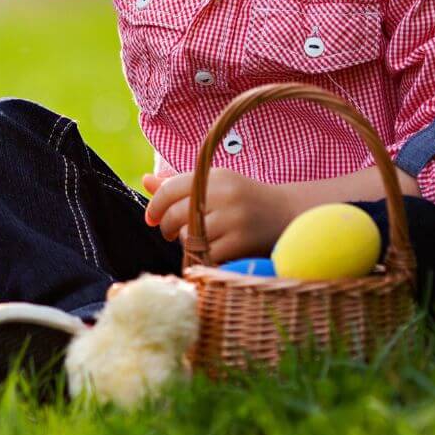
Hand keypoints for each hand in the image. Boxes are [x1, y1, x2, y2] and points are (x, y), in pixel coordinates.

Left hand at [141, 167, 296, 263]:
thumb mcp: (215, 186)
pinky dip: (204, 258)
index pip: (169, 189)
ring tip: (200, 240)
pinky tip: (211, 254)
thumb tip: (145, 180)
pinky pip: (206, 255)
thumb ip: (179, 184)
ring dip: (188, 243)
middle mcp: (224, 194)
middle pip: (175, 215)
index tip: (152, 218)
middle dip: (167, 227)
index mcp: (215, 176)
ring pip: (189, 237)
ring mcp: (234, 219)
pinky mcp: (242, 242)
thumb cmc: (244, 200)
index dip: (154, 206)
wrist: (288, 215)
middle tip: (171, 233)